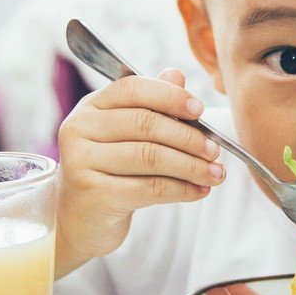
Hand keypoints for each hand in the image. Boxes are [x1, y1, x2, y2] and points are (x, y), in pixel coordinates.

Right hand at [56, 68, 223, 273]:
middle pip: (145, 124)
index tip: (200, 110)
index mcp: (91, 106)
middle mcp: (80, 128)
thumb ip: (152, 106)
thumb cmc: (111, 173)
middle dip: (188, 137)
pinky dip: (181, 189)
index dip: (170, 96)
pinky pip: (149, 187)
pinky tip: (199, 191)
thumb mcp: (128, 136)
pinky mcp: (93, 194)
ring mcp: (81, 161)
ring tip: (215, 174)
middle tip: (215, 150)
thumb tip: (176, 74)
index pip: (133, 88)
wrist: (79, 220)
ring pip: (150, 156)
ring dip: (191, 166)